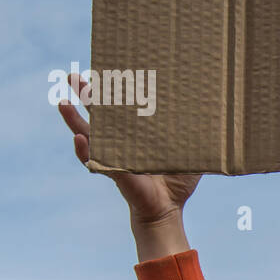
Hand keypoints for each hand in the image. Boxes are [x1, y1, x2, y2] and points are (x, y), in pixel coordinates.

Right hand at [58, 72, 200, 258]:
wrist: (168, 208)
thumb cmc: (177, 181)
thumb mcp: (190, 152)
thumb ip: (196, 136)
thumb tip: (217, 115)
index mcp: (134, 134)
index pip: (119, 107)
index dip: (111, 91)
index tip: (105, 70)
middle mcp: (118, 142)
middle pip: (97, 114)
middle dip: (84, 95)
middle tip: (72, 77)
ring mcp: (111, 155)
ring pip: (86, 134)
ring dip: (73, 119)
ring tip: (62, 102)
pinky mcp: (112, 171)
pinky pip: (93, 161)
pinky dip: (84, 151)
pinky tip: (79, 140)